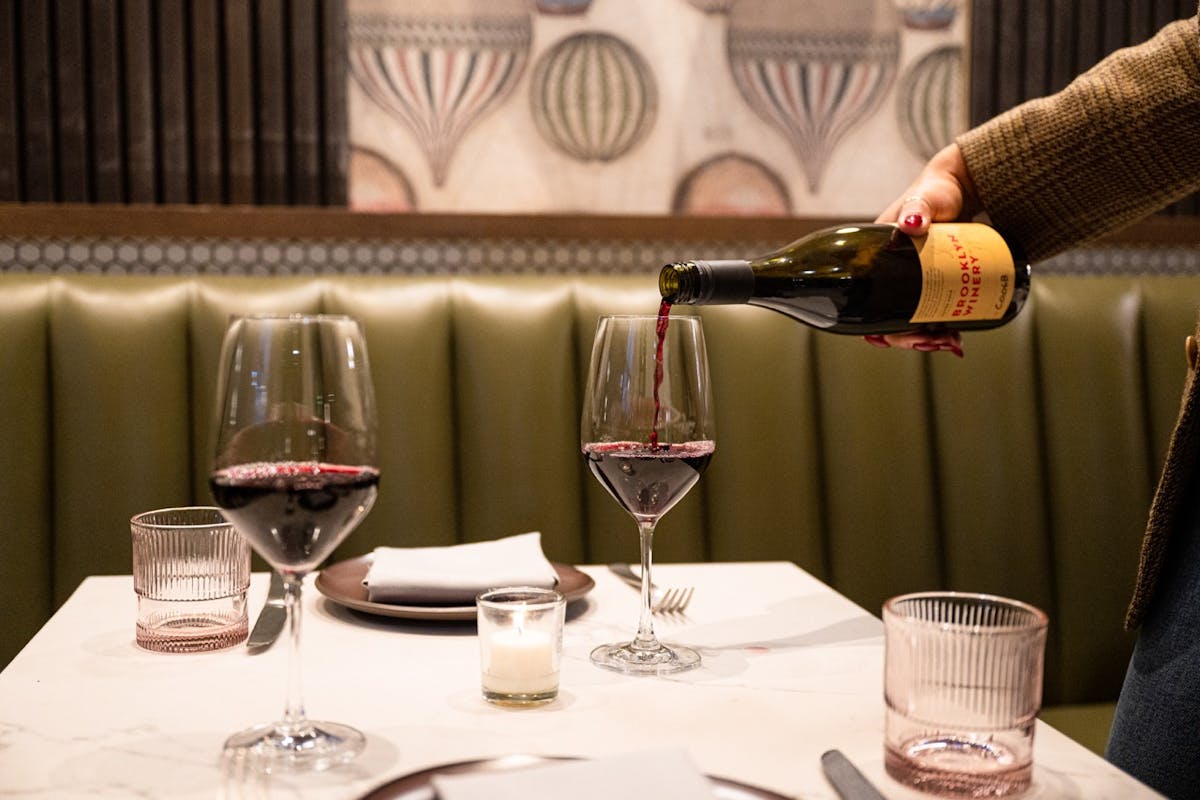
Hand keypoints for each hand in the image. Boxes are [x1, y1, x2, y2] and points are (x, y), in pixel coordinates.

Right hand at [869, 143, 980, 355]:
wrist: (964, 189)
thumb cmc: (936, 191)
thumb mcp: (923, 199)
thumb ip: (916, 207)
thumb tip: (912, 222)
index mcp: (875, 261)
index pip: (865, 303)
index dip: (876, 327)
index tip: (892, 337)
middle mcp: (890, 276)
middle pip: (891, 319)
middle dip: (910, 338)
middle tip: (936, 341)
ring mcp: (915, 283)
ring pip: (914, 321)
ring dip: (928, 340)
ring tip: (951, 342)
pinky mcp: (936, 285)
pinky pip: (933, 313)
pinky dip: (942, 330)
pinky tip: (956, 338)